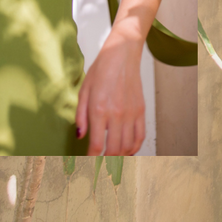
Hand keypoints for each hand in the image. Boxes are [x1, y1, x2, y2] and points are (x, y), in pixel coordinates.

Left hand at [75, 29, 145, 155]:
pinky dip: (134, 148)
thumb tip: (80, 136)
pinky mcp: (140, 110)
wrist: (122, 54)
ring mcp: (131, 113)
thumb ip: (81, 116)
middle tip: (99, 168)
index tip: (87, 165)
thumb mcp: (83, 90)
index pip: (96, 145)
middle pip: (113, 151)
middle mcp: (116, 114)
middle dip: (105, 164)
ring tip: (111, 161)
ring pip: (127, 147)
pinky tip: (127, 150)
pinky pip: (140, 136)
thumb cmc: (101, 69)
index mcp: (99, 109)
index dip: (91, 160)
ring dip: (119, 158)